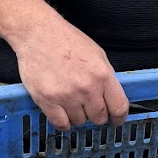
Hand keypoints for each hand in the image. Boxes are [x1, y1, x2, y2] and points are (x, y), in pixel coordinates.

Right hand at [11, 16, 129, 131]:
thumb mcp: (97, 54)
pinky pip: (61, 124)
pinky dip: (63, 122)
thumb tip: (111, 98)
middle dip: (96, 115)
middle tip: (88, 107)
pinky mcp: (47, 100)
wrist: (38, 33)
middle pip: (99, 118)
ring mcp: (66, 96)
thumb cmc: (66, 40)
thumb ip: (106, 78)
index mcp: (102, 75)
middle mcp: (87, 88)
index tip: (115, 120)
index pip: (119, 108)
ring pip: (80, 122)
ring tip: (71, 102)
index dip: (118, 118)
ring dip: (77, 116)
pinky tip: (62, 113)